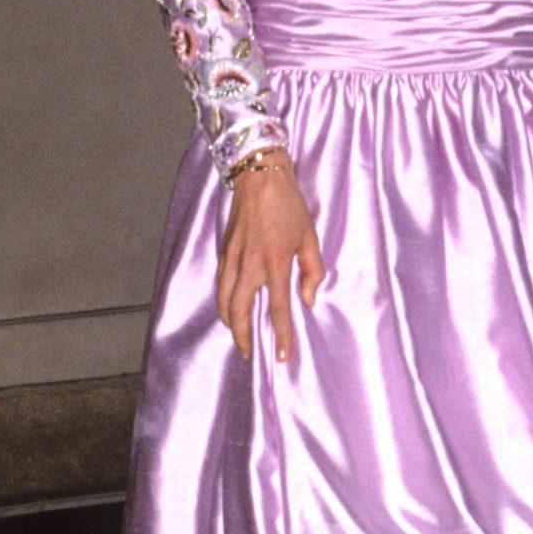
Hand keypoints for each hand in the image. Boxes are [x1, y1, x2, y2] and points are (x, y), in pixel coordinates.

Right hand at [217, 157, 324, 364]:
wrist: (259, 176)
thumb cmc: (289, 205)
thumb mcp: (310, 236)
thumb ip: (312, 271)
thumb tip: (307, 299)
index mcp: (275, 262)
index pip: (278, 309)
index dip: (282, 336)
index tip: (283, 358)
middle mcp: (249, 264)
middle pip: (239, 312)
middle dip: (242, 337)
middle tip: (249, 352)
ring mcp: (232, 258)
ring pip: (223, 300)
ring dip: (229, 322)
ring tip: (237, 334)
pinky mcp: (223, 251)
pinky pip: (220, 284)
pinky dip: (223, 301)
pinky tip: (229, 307)